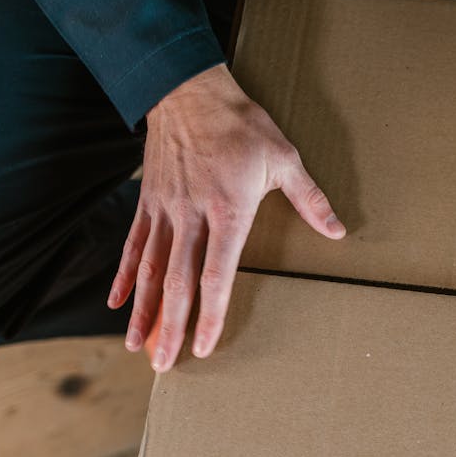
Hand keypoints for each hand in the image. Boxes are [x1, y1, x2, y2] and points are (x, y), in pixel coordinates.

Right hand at [107, 63, 344, 370]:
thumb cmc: (241, 125)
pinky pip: (134, 245)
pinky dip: (127, 276)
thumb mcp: (285, 158)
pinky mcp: (149, 201)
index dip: (210, 315)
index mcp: (228, 211)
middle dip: (172, 328)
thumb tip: (337, 231)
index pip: (217, 276)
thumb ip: (309, 200)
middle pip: (179, 283)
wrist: (189, 89)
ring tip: (138, 347)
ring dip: (145, 312)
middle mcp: (191, 217)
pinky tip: (118, 303)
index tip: (205, 347)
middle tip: (166, 367)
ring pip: (152, 270)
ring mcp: (165, 211)